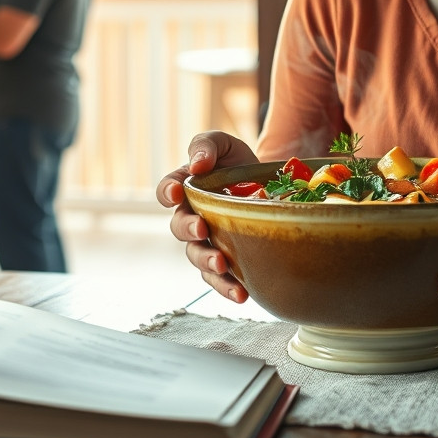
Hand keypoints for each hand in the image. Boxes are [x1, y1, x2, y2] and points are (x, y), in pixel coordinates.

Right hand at [156, 131, 259, 302]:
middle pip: (179, 228)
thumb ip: (206, 146)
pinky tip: (242, 294)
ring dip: (207, 262)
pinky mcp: (226, 261)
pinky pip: (219, 279)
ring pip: (197, 256)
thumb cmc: (237, 162)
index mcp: (185, 188)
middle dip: (188, 230)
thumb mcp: (224, 144)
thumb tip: (198, 165)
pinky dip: (227, 288)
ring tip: (222, 265)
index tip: (176, 194)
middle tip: (202, 229)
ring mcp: (208, 241)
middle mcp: (191, 216)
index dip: (167, 193)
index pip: (167, 191)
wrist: (270, 185)